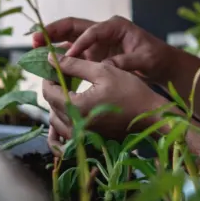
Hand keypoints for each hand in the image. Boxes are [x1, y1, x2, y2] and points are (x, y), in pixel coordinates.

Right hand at [32, 16, 174, 81]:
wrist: (162, 65)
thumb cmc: (156, 58)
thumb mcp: (144, 60)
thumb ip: (125, 63)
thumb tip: (105, 68)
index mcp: (115, 26)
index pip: (91, 31)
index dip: (78, 44)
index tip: (68, 58)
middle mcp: (102, 30)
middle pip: (72, 27)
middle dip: (52, 32)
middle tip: (34, 38)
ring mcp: (96, 42)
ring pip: (68, 40)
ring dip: (52, 44)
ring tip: (34, 49)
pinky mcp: (93, 55)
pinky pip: (73, 55)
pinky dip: (61, 60)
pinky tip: (48, 67)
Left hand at [41, 56, 164, 141]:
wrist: (150, 115)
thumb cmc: (130, 91)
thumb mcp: (102, 71)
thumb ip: (74, 65)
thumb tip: (51, 59)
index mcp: (76, 107)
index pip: (48, 91)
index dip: (48, 76)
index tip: (55, 66)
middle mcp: (75, 125)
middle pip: (51, 105)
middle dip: (54, 89)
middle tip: (64, 75)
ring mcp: (81, 136)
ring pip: (56, 121)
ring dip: (58, 105)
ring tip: (70, 91)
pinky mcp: (89, 141)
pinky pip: (65, 136)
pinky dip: (62, 125)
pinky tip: (70, 114)